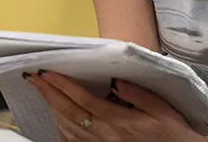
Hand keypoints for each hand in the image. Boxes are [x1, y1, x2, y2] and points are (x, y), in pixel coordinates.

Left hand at [25, 71, 201, 141]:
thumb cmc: (173, 133)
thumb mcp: (160, 108)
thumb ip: (136, 93)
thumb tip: (115, 80)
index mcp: (119, 121)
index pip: (83, 100)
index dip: (62, 85)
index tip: (47, 72)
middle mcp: (106, 136)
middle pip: (69, 112)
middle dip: (49, 93)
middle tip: (34, 78)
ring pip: (68, 128)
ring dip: (53, 109)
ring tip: (43, 92)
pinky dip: (62, 129)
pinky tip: (57, 117)